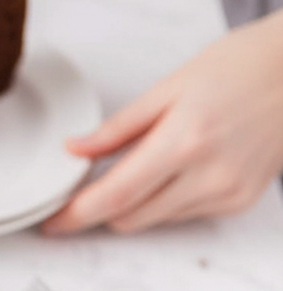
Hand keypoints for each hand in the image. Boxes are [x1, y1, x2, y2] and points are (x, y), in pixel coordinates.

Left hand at [44, 10, 282, 233]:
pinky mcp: (240, 201)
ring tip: (145, 162)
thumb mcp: (168, 87)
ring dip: (135, 203)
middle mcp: (209, 175)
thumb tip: (73, 151)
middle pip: (129, 217)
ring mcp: (228, 193)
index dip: (75, 215)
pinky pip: (183, 215)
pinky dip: (166, 200)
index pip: (114, 196)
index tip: (50, 222)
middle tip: (87, 186)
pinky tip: (178, 167)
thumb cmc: (237, 67)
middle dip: (100, 208)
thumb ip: (117, 128)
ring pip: (154, 220)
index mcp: (185, 141)